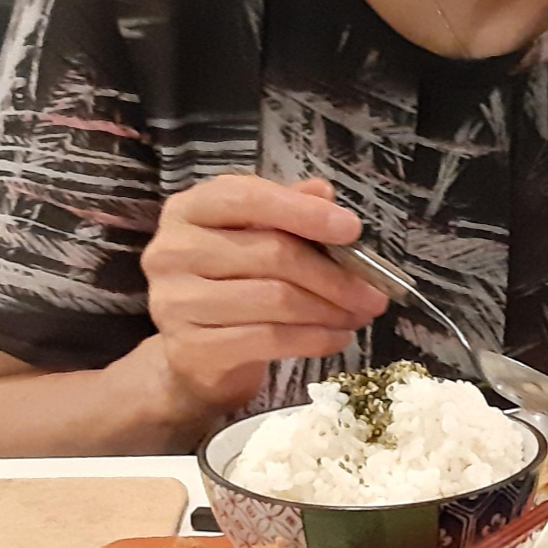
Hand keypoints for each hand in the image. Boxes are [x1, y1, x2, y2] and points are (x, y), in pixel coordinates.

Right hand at [141, 175, 385, 414]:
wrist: (192, 355)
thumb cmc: (228, 284)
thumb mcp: (251, 238)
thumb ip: (283, 210)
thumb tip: (324, 193)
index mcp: (188, 210)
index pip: (247, 198)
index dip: (303, 212)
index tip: (352, 229)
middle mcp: (173, 251)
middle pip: (272, 254)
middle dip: (334, 275)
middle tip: (374, 293)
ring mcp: (177, 301)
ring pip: (275, 300)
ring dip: (330, 310)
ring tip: (359, 316)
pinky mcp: (191, 347)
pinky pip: (268, 339)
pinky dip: (313, 339)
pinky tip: (336, 338)